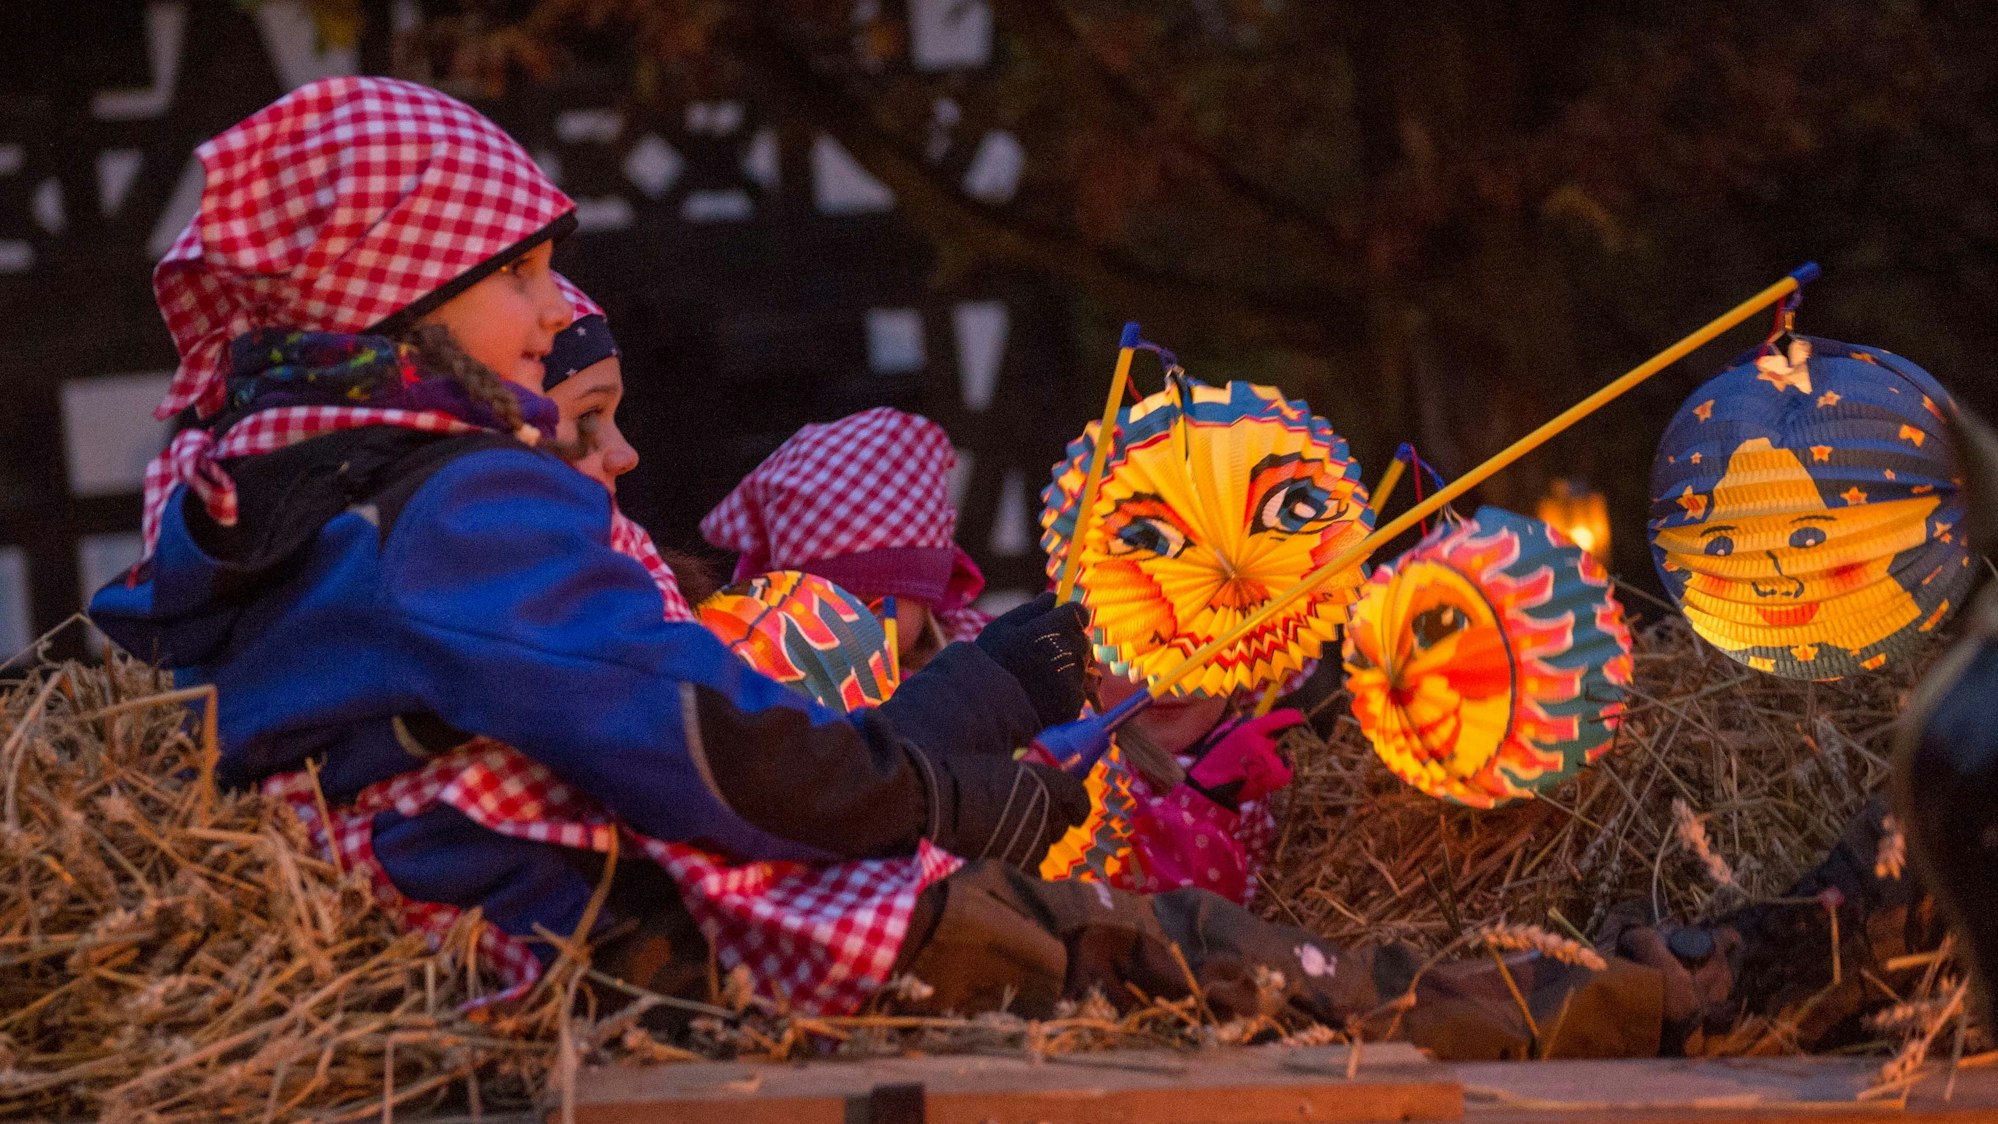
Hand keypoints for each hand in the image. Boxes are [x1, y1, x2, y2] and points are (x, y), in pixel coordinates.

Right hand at [910, 746, 1090, 868]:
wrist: (935, 806)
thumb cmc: (959, 782)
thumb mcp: (1001, 769)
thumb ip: (1028, 784)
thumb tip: (1039, 795)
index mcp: (1045, 783)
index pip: (1077, 798)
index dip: (1076, 807)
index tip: (1074, 813)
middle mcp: (1047, 812)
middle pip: (1059, 825)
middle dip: (1047, 823)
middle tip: (1024, 821)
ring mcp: (1035, 842)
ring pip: (1043, 847)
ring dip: (1031, 843)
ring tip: (1004, 837)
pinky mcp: (1020, 866)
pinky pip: (1029, 867)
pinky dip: (1019, 863)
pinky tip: (1000, 855)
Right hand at [974, 592, 1092, 727]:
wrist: (984, 711)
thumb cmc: (990, 664)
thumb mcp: (1001, 628)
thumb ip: (1031, 609)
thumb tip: (1054, 595)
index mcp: (1048, 630)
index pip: (1078, 613)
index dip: (1070, 616)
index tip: (1060, 623)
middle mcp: (1065, 653)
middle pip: (1082, 639)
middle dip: (1068, 643)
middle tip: (1044, 654)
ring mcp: (1071, 681)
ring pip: (1082, 665)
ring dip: (1068, 667)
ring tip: (1040, 677)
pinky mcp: (1073, 704)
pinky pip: (1079, 690)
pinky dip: (1066, 691)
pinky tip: (1044, 695)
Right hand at [1187, 709, 1303, 808]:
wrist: (1211, 789)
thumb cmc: (1214, 760)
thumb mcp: (1222, 733)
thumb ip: (1241, 722)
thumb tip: (1257, 716)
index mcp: (1249, 730)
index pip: (1280, 719)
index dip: (1292, 717)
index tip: (1299, 718)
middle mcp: (1263, 744)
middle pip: (1274, 739)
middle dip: (1265, 744)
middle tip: (1249, 755)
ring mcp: (1271, 761)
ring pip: (1276, 754)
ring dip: (1267, 759)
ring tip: (1249, 770)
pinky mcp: (1277, 776)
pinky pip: (1284, 768)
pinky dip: (1278, 771)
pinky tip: (1263, 776)